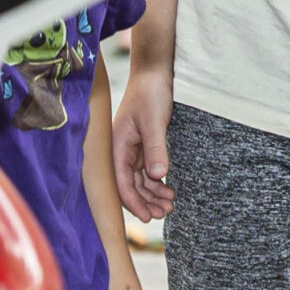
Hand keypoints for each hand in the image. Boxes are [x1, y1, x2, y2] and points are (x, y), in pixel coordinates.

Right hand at [110, 63, 174, 220]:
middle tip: (165, 213)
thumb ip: (155, 147)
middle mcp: (122, 149)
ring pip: (139, 180)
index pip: (122, 182)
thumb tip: (157, 175)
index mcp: (117, 144)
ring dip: (153, 194)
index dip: (134, 202)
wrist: (154, 72)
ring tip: (171, 204)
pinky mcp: (142, 144)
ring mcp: (132, 148)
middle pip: (130, 185)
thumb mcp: (154, 120)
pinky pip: (146, 170)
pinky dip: (157, 181)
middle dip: (146, 202)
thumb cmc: (150, 92)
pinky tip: (169, 188)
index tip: (148, 217)